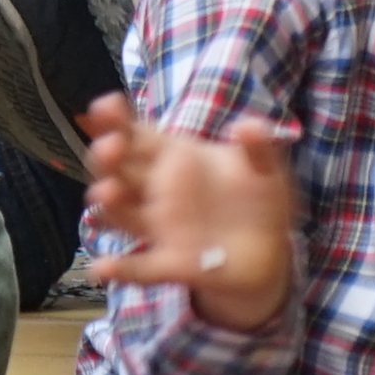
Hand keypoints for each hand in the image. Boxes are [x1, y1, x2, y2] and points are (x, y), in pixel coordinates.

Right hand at [76, 95, 299, 333]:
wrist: (271, 250)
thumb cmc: (258, 198)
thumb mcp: (265, 168)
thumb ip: (258, 146)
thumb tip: (248, 126)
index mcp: (178, 158)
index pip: (138, 134)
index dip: (117, 119)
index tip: (104, 105)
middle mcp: (160, 191)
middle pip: (120, 169)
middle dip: (108, 156)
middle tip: (111, 146)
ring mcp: (162, 228)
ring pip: (123, 214)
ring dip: (110, 205)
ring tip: (108, 192)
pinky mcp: (172, 264)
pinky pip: (141, 268)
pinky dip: (122, 269)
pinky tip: (103, 268)